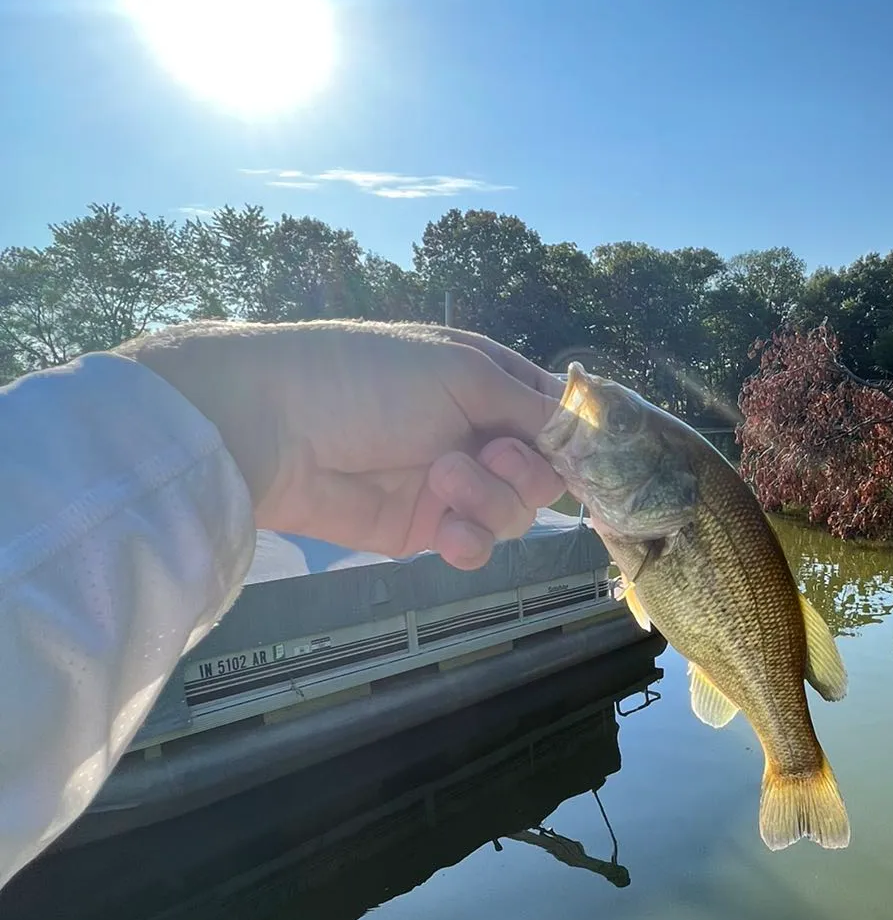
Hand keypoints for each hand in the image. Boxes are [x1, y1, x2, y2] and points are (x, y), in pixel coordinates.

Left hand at [115, 321, 565, 569]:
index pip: (556, 415)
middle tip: (490, 456)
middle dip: (526, 471)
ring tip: (443, 482)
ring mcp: (451, 483)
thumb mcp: (462, 373)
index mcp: (488, 380)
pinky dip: (471, 543)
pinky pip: (474, 546)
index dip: (578, 440)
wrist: (272, 428)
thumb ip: (533, 407)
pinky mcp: (423, 529)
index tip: (590, 460)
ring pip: (513, 512)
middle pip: (544, 473)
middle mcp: (476, 431)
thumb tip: (593, 431)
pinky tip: (447, 534)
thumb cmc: (368, 378)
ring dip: (490, 502)